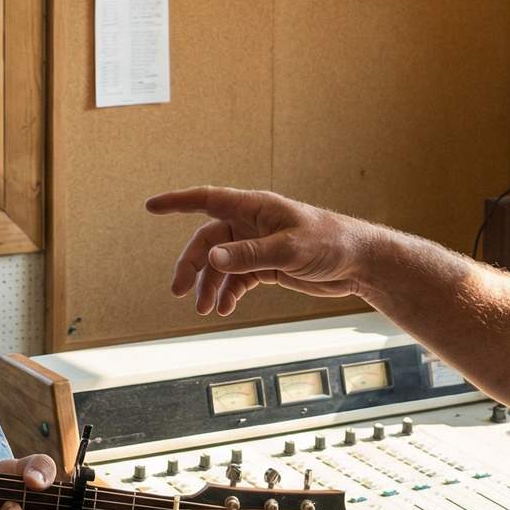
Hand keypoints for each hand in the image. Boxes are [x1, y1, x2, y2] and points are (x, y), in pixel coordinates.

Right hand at [146, 186, 380, 315]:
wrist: (359, 262)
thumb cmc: (330, 243)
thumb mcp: (289, 250)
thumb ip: (249, 254)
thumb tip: (212, 258)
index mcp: (254, 207)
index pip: (207, 199)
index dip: (177, 202)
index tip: (150, 207)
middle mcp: (251, 223)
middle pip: (208, 240)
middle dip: (192, 265)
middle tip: (179, 292)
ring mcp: (258, 244)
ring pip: (220, 262)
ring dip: (210, 285)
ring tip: (205, 310)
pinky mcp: (268, 265)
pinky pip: (237, 277)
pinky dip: (228, 292)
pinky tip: (224, 309)